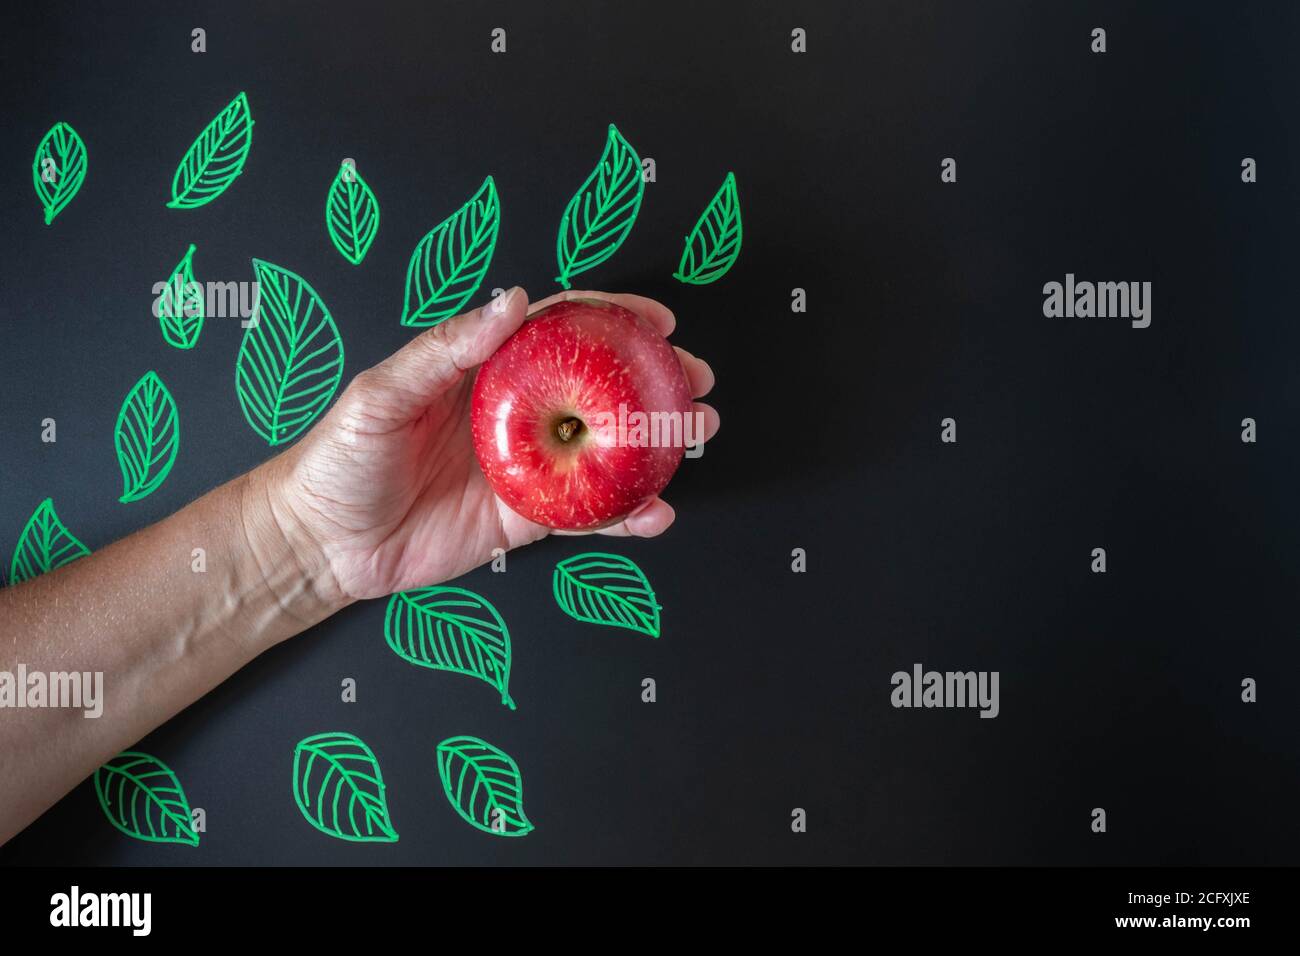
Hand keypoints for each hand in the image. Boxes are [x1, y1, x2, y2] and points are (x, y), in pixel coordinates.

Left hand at [253, 287, 719, 603]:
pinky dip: (624, 515)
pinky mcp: (523, 521)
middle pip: (596, 390)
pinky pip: (583, 515)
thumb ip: (446, 348)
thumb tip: (511, 301)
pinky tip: (655, 512)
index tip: (655, 320)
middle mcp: (514, 416)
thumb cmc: (340, 457)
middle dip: (651, 382)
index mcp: (484, 372)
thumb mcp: (383, 392)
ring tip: (696, 436)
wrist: (321, 543)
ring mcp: (524, 469)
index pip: (558, 332)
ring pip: (602, 451)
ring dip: (653, 445)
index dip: (610, 320)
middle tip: (695, 381)